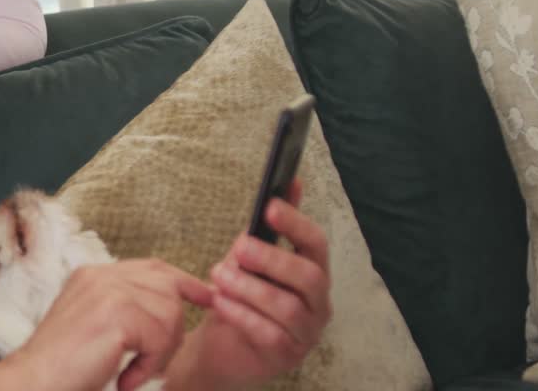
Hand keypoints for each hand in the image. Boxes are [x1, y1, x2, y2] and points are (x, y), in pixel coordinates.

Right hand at [7, 260, 213, 390]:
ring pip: (170, 314)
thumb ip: (124, 309)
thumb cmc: (63, 367)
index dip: (185, 281)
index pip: (153, 267)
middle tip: (153, 362)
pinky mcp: (117, 313)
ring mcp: (108, 290)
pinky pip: (160, 338)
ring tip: (132, 373)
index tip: (207, 298)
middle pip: (168, 288)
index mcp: (94, 275)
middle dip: (174, 328)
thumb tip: (171, 308)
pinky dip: (149, 366)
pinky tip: (125, 380)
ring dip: (160, 353)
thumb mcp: (95, 327)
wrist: (34, 382)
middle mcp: (101, 275)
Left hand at [167, 181, 331, 390]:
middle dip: (272, 258)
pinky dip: (242, 315)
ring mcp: (307, 332)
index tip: (270, 206)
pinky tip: (220, 303)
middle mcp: (318, 302)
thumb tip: (289, 181)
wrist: (221, 347)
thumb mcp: (248, 259)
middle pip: (309, 276)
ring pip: (288, 307)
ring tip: (219, 277)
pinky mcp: (288, 355)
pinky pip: (271, 335)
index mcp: (312, 272)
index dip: (296, 223)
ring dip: (249, 288)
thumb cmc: (240, 297)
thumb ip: (266, 228)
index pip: (316, 243)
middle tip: (239, 248)